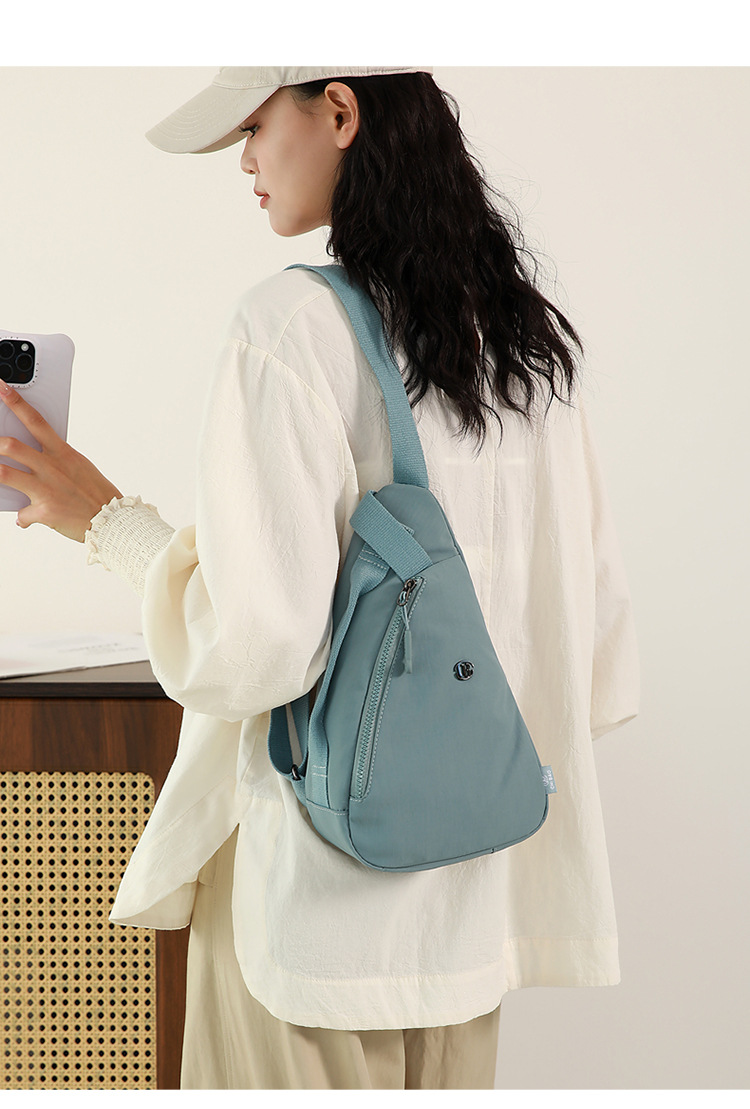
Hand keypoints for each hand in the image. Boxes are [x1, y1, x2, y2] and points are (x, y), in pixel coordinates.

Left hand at [0, 382, 122, 542]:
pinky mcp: (44, 511)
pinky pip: (23, 514)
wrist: (112, 520)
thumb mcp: (79, 468)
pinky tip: (26, 518)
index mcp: (62, 453)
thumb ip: (56, 462)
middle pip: (12, 445)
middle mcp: (52, 467)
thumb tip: (38, 466)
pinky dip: (24, 517)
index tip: (2, 389)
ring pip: (5, 474)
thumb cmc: (97, 493)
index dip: (16, 402)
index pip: (35, 421)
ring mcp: (46, 488)